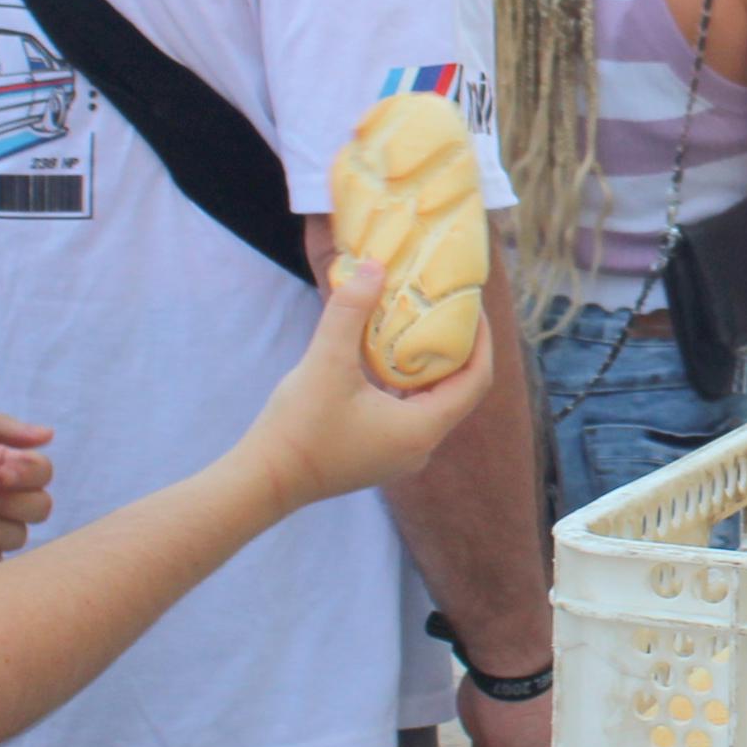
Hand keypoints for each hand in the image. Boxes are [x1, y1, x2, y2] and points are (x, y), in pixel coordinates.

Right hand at [244, 259, 493, 513]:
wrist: (264, 480)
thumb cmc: (299, 427)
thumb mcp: (326, 362)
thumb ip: (350, 312)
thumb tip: (373, 267)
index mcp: (423, 429)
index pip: (476, 380)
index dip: (481, 340)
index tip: (472, 305)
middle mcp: (421, 447)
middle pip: (457, 389)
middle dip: (456, 347)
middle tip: (447, 308)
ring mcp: (400, 454)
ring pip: (430, 401)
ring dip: (428, 365)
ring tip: (421, 324)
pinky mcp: (379, 454)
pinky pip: (408, 412)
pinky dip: (406, 383)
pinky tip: (388, 356)